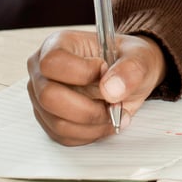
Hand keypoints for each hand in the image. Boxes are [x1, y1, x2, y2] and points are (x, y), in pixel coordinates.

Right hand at [26, 29, 166, 145]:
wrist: (129, 77)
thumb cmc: (128, 61)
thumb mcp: (139, 57)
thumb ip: (130, 68)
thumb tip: (111, 89)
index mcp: (58, 44)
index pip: (52, 62)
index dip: (81, 73)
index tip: (104, 70)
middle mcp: (42, 71)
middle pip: (48, 97)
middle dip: (87, 108)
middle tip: (113, 104)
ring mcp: (42, 97)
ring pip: (58, 123)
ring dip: (93, 124)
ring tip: (114, 113)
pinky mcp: (49, 119)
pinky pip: (64, 136)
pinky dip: (90, 133)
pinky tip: (105, 121)